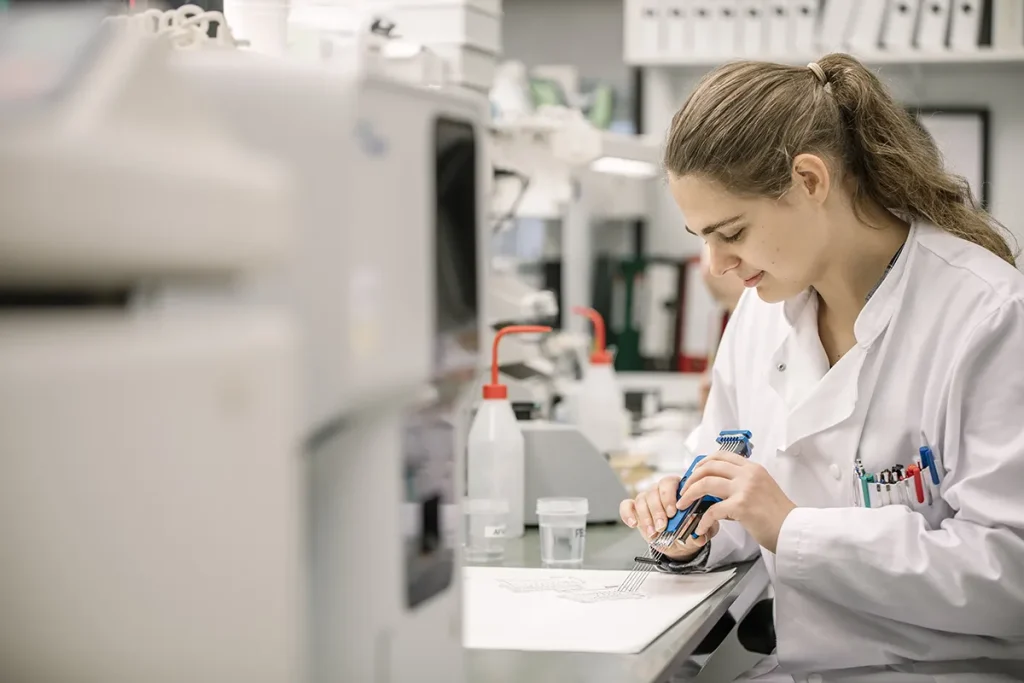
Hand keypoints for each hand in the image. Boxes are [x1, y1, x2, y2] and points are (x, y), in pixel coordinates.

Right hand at [619, 475, 719, 560]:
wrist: (679, 543)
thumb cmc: (690, 529)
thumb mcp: (702, 530)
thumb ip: (703, 530)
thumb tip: (698, 534)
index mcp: (678, 489)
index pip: (670, 482)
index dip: (670, 496)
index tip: (673, 513)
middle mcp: (660, 490)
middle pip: (654, 491)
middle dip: (658, 510)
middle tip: (663, 525)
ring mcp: (646, 498)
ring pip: (641, 500)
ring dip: (646, 517)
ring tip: (653, 532)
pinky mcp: (635, 509)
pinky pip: (626, 506)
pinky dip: (628, 514)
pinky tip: (633, 524)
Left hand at [676, 450, 796, 552]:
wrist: (794, 530)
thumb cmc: (779, 515)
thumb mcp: (761, 490)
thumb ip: (741, 485)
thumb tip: (717, 492)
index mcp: (753, 468)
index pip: (721, 455)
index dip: (703, 463)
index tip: (694, 473)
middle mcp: (748, 474)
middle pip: (709, 466)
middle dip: (691, 478)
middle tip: (684, 490)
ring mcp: (745, 488)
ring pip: (706, 483)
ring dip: (690, 494)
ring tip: (683, 505)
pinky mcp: (742, 506)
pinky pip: (712, 510)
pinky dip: (702, 520)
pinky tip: (700, 528)